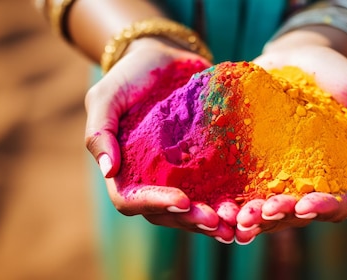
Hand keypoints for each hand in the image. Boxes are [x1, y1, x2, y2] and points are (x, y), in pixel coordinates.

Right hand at [84, 38, 236, 242]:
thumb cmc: (128, 76)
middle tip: (217, 222)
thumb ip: (100, 132)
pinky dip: (228, 201)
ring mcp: (177, 174)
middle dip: (190, 221)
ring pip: (192, 209)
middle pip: (166, 214)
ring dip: (211, 221)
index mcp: (123, 170)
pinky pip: (214, 189)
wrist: (163, 56)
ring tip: (234, 224)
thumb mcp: (105, 97)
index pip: (132, 200)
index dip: (156, 205)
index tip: (182, 201)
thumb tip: (109, 171)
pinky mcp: (203, 163)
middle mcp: (150, 179)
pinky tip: (246, 205)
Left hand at [234, 44, 346, 243]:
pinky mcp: (254, 165)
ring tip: (239, 219)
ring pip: (269, 210)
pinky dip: (234, 203)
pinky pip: (244, 189)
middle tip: (262, 212)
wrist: (299, 57)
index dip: (322, 209)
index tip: (304, 206)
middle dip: (280, 217)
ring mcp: (280, 175)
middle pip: (299, 214)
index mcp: (342, 174)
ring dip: (255, 219)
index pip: (339, 204)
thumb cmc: (338, 75)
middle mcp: (310, 182)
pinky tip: (221, 208)